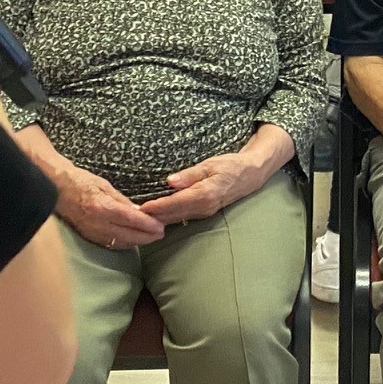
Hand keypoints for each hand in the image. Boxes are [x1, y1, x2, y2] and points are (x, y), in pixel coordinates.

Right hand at [55, 163, 166, 248]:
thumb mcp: (104, 185)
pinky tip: (133, 240)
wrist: (56, 190)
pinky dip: (124, 243)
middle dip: (147, 236)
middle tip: (161, 233)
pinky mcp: (88, 237)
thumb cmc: (81, 182)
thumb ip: (122, 200)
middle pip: (128, 235)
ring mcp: (92, 232)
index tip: (160, 226)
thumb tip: (139, 212)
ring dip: (138, 242)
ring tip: (151, 237)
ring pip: (121, 242)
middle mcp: (98, 223)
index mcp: (103, 207)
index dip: (147, 225)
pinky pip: (110, 244)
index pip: (131, 220)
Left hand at [136, 151, 269, 224]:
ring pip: (176, 218)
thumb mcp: (211, 164)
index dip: (156, 207)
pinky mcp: (204, 212)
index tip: (139, 208)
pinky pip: (182, 217)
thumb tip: (170, 181)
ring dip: (158, 219)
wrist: (251, 175)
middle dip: (152, 217)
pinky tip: (156, 217)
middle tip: (131, 216)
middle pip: (172, 215)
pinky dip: (168, 217)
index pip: (174, 203)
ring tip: (139, 219)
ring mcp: (204, 211)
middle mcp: (203, 207)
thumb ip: (190, 174)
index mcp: (204, 194)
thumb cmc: (231, 165)